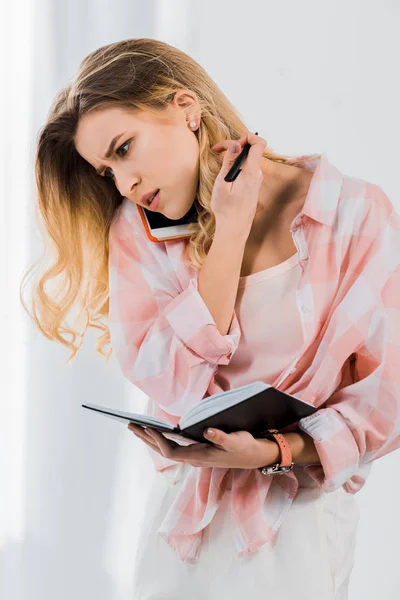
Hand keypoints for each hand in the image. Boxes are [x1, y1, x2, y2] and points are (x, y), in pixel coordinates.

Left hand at [127, 423, 277, 468]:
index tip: (148, 428)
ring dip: (150, 439)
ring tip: (136, 428)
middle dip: (146, 439)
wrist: (254, 456)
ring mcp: (194, 456)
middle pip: (163, 451)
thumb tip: (207, 431)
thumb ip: (221, 437)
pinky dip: (160, 439)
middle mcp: (194, 459)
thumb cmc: (245, 447)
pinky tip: (154, 433)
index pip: (172, 451)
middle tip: (130, 425)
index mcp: (200, 457)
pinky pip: (172, 447)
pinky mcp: (196, 452)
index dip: (158, 441)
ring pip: (166, 450)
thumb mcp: (236, 440)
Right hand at [209, 131, 266, 230]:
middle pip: (250, 151)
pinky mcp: (253, 187)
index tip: (232, 143)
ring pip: (247, 161)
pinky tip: (225, 175)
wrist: (234, 229)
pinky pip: (247, 170)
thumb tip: (236, 144)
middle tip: (216, 151)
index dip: (247, 137)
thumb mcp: (222, 184)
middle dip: (234, 147)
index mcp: (251, 172)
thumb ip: (229, 162)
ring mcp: (257, 181)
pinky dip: (237, 167)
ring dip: (234, 158)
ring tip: (218, 162)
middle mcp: (257, 175)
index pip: (259, 144)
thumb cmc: (226, 210)